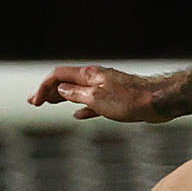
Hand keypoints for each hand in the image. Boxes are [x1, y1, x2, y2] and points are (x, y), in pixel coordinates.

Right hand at [28, 63, 172, 122]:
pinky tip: (77, 115)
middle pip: (66, 82)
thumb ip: (76, 94)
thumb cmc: (129, 100)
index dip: (44, 87)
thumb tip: (60, 90)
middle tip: (34, 102)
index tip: (36, 102)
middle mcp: (95, 79)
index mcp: (88, 75)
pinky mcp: (115, 100)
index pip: (58, 76)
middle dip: (49, 92)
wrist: (157, 102)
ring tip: (49, 105)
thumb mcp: (96, 99)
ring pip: (78, 92)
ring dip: (62, 99)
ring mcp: (105, 89)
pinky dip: (82, 108)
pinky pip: (93, 103)